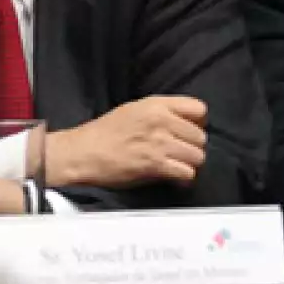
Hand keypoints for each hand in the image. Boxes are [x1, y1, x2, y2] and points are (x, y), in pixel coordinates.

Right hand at [47, 96, 207, 188]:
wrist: (83, 152)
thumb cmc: (105, 132)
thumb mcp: (134, 110)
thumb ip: (160, 112)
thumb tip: (185, 124)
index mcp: (156, 104)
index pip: (199, 108)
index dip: (198, 123)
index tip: (188, 132)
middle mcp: (161, 121)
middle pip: (200, 136)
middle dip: (193, 147)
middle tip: (180, 153)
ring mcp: (159, 143)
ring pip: (197, 156)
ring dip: (189, 164)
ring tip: (177, 166)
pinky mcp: (155, 165)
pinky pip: (187, 173)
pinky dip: (184, 178)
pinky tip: (174, 178)